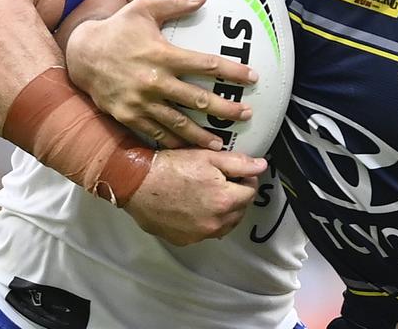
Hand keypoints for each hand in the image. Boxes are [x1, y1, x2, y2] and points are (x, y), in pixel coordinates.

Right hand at [66, 0, 255, 148]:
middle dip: (225, 109)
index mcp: (161, 55)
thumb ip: (175, 3)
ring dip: (202, 135)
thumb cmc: (118, 29)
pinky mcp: (128, 117)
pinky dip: (174, 143)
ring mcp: (140, 102)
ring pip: (178, 123)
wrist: (81, 55)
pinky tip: (189, 150)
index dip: (231, 71)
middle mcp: (153, 81)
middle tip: (247, 114)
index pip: (205, 64)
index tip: (253, 77)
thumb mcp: (143, 9)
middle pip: (197, 99)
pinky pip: (155, 134)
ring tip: (222, 143)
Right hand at [124, 148, 265, 245]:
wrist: (136, 183)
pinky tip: (196, 208)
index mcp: (225, 200)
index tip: (237, 173)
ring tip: (211, 195)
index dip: (246, 179)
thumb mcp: (208, 157)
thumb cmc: (170, 167)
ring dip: (225, 211)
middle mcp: (215, 222)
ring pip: (225, 224)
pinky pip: (205, 232)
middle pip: (240, 210)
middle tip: (223, 182)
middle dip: (237, 196)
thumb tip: (261, 166)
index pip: (251, 191)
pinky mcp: (185, 240)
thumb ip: (239, 163)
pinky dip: (207, 222)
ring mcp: (199, 234)